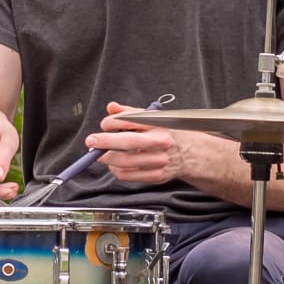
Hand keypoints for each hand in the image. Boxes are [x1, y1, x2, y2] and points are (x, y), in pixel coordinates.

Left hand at [84, 100, 224, 189]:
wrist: (192, 153)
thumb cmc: (169, 133)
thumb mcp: (154, 118)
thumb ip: (131, 113)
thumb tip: (111, 107)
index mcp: (159, 124)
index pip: (131, 121)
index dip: (112, 122)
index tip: (103, 125)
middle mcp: (160, 142)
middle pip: (128, 142)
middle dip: (105, 141)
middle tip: (91, 141)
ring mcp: (159, 161)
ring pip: (126, 162)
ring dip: (109, 158)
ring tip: (102, 155)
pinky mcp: (157, 176)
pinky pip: (129, 176)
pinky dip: (117, 171)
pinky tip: (115, 165)